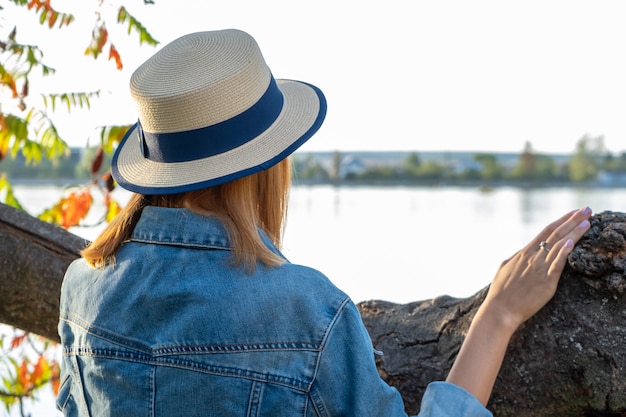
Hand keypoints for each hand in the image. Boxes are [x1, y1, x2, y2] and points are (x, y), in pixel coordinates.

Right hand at [446, 207, 591, 404]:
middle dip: (573, 220)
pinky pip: (557, 264)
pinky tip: (572, 243)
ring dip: (575, 233)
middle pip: (556, 234)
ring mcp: (539, 269)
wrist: (500, 310)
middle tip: (587, 209)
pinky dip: (564, 252)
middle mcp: (533, 257)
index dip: (561, 220)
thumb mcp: (504, 269)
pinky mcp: (545, 282)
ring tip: (588, 221)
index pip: (546, 232)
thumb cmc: (500, 293)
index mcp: (524, 253)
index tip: (573, 212)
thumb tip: (520, 253)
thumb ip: (515, 259)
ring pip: (559, 246)